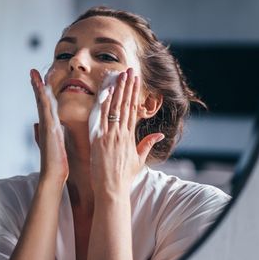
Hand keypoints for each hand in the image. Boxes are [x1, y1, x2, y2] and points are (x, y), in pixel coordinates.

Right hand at [30, 69, 68, 183]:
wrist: (53, 175)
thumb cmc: (56, 163)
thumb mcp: (52, 145)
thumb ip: (43, 134)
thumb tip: (35, 125)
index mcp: (50, 126)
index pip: (45, 106)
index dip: (41, 93)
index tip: (38, 80)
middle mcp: (46, 124)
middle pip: (41, 101)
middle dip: (36, 86)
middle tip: (32, 72)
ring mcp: (46, 125)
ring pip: (42, 102)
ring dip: (38, 88)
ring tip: (34, 75)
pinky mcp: (48, 128)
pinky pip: (46, 109)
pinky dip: (43, 99)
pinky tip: (42, 89)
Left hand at [90, 68, 163, 197]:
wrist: (112, 189)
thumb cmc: (124, 177)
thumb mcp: (139, 160)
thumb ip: (147, 145)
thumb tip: (159, 134)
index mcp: (130, 137)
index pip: (133, 110)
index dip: (134, 94)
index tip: (135, 80)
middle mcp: (121, 134)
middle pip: (125, 105)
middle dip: (128, 86)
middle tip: (130, 70)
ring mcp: (110, 136)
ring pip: (115, 109)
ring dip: (117, 90)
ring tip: (120, 75)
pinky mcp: (99, 141)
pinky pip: (101, 119)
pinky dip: (104, 105)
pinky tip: (107, 92)